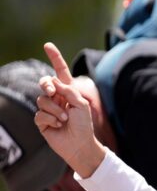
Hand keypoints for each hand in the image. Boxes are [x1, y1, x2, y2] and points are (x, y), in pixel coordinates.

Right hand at [35, 43, 104, 177]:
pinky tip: (58, 125)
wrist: (80, 145)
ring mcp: (48, 109)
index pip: (60, 72)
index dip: (55, 59)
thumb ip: (68, 90)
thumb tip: (53, 82)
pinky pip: (40, 114)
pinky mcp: (42, 121)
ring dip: (55, 109)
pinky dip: (50, 118)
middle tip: (53, 92)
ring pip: (42, 100)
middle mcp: (57, 98)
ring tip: (65, 119)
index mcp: (68, 92)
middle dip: (46, 85)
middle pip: (45, 83)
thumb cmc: (84, 125)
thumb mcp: (81, 104)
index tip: (47, 45)